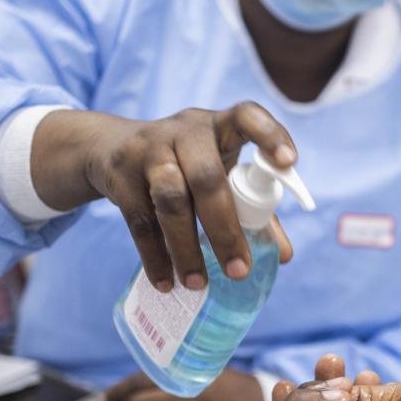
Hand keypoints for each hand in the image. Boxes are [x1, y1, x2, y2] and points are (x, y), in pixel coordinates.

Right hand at [32, 103, 296, 289]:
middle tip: (239, 271)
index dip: (269, 135)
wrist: (112, 146)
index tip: (289, 163)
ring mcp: (149, 150)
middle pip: (206, 177)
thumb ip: (253, 208)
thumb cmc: (186, 164)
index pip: (246, 116)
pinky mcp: (120, 174)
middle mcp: (185, 131)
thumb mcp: (218, 172)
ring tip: (199, 284)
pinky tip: (167, 282)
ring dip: (186, 247)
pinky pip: (140, 221)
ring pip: (171, 200)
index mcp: (220, 126)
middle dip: (225, 229)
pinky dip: (155, 256)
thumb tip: (283, 256)